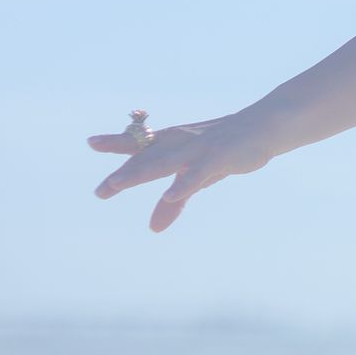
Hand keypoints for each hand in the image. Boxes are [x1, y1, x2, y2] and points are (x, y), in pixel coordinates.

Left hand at [87, 111, 284, 231]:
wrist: (264, 126)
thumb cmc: (225, 150)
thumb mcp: (198, 177)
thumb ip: (174, 202)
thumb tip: (154, 228)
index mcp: (173, 141)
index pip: (140, 143)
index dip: (116, 143)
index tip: (91, 143)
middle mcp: (181, 142)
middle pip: (146, 158)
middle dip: (123, 175)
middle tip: (100, 192)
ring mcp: (199, 148)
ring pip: (164, 162)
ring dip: (140, 172)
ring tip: (117, 184)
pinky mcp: (218, 157)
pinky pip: (198, 173)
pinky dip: (184, 184)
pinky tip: (169, 196)